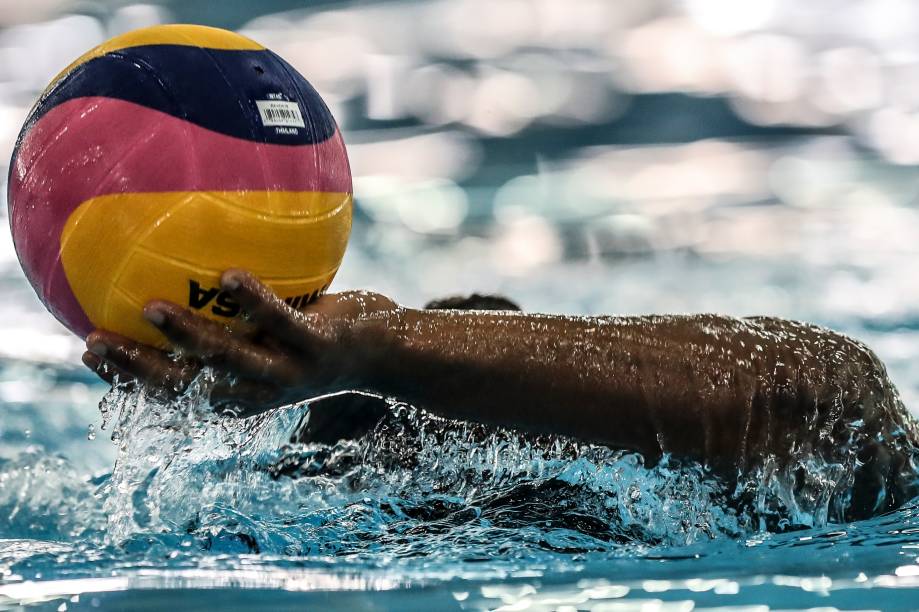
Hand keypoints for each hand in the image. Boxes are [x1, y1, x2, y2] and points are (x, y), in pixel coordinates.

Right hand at [81, 269, 399, 416]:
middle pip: (184, 389)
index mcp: (235, 387)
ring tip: (151, 307)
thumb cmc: (321, 333)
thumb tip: (199, 259)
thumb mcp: (276, 324)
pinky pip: (280, 323)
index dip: (127, 378)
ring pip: (227, 361)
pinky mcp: (316, 350)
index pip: (170, 391)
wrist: (388, 353)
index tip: (87, 350)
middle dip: (138, 370)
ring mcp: (286, 373)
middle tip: (95, 340)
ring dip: (187, 338)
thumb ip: (237, 309)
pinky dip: (253, 303)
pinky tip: (228, 276)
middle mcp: (254, 389)